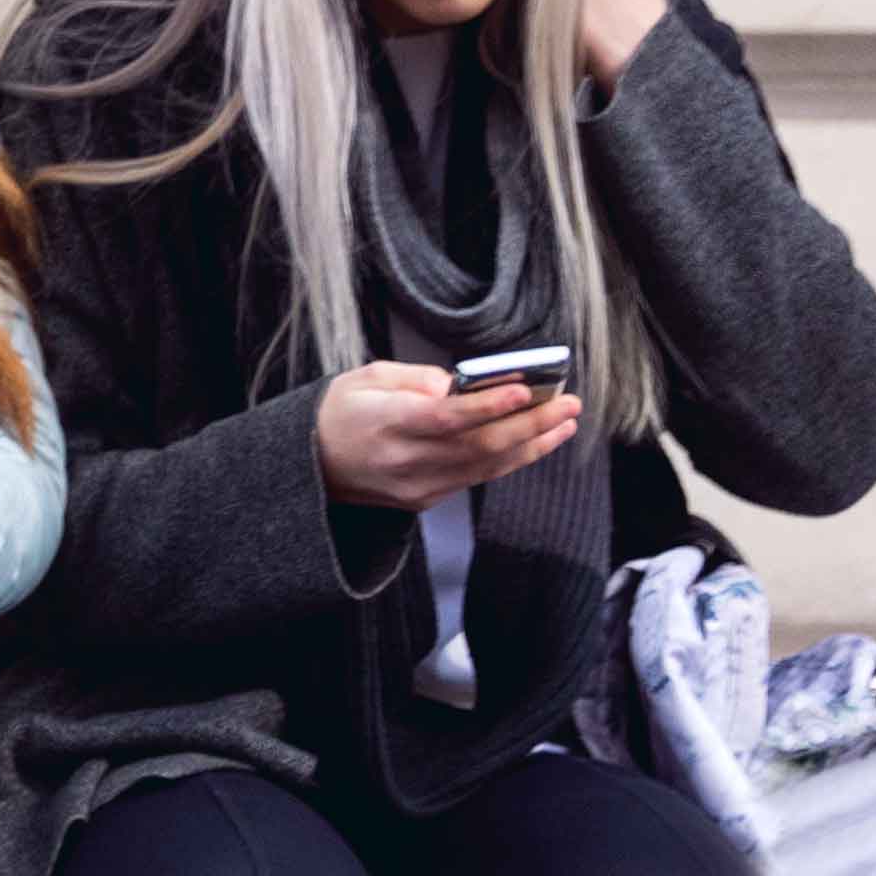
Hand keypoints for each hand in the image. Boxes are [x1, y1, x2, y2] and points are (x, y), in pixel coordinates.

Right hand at [316, 362, 590, 509]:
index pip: (446, 418)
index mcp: (386, 423)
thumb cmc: (338, 413)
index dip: (489, 406)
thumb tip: (465, 385)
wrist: (307, 466)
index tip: (526, 391)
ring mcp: (417, 485)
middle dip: (531, 424)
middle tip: (568, 403)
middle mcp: (405, 460)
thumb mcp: (366, 377)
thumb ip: (419, 378)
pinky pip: (478, 477)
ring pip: (488, 466)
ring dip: (533, 443)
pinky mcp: (425, 498)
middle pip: (480, 445)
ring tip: (565, 421)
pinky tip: (536, 441)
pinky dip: (512, 458)